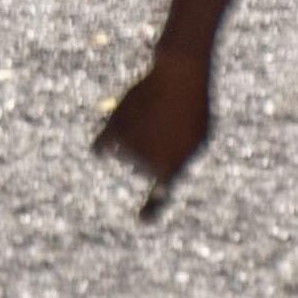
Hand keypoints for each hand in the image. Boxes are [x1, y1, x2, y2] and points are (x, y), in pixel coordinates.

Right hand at [96, 46, 215, 202]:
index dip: (151, 209)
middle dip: (148, 150)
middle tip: (162, 122)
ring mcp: (131, 151)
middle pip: (141, 166)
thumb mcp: (197, 133)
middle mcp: (150, 166)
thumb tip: (161, 172)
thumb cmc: (194, 102)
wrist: (181, 76)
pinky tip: (112, 130)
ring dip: (130, 136)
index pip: (159, 197)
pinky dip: (103, 144)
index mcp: (174, 168)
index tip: (142, 220)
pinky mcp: (113, 132)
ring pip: (122, 153)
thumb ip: (179, 156)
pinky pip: (100, 148)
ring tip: (147, 112)